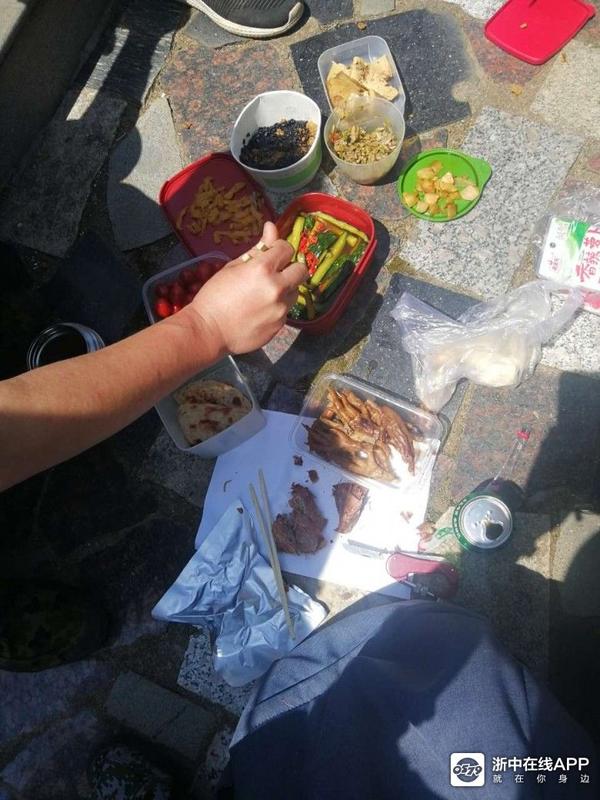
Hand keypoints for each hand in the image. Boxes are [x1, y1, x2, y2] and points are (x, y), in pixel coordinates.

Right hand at [188, 222, 307, 354]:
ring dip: (284, 290)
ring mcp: (280, 309)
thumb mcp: (233, 267)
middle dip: (291, 268)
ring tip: (263, 295)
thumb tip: (271, 227)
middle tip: (276, 274)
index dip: (279, 249)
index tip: (271, 254)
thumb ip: (257, 249)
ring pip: (295, 292)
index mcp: (263, 269)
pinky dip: (276, 308)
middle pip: (301, 270)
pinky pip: (285, 311)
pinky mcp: (280, 326)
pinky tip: (258, 312)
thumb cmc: (215, 296)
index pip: (287, 249)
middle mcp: (277, 288)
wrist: (208, 331)